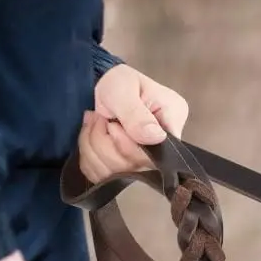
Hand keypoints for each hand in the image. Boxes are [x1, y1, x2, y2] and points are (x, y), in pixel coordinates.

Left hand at [77, 64, 189, 182]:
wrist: (109, 89)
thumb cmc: (122, 84)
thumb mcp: (125, 87)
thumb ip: (136, 112)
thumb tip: (154, 137)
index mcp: (172, 129)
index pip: (154, 156)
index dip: (126, 144)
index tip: (113, 122)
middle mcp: (164, 155)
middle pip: (131, 169)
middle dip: (104, 141)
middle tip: (104, 118)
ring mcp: (144, 168)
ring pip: (112, 174)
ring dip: (93, 145)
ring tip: (98, 123)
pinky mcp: (126, 174)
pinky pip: (101, 176)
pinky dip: (89, 155)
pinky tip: (94, 136)